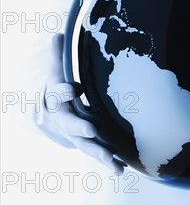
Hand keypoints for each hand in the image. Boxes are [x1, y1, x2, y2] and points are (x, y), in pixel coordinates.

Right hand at [34, 32, 124, 173]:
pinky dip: (109, 162)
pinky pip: (98, 153)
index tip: (74, 88)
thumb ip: (58, 56)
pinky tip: (121, 170)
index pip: (58, 94)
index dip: (64, 91)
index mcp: (58, 101)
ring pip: (86, 145)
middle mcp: (66, 120)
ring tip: (112, 160)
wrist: (53, 116)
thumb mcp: (56, 72)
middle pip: (71, 124)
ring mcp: (77, 135)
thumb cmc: (59, 90)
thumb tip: (56, 34)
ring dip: (99, 152)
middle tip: (92, 129)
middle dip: (81, 127)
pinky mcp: (89, 143)